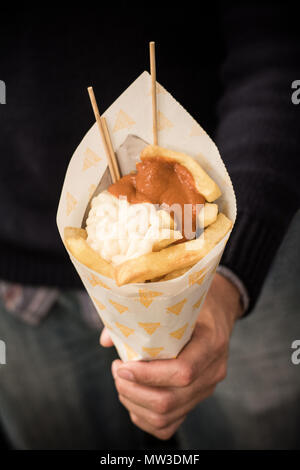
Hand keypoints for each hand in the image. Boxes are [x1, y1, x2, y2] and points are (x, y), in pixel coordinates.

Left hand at [100, 273, 242, 439]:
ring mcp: (206, 389)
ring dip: (134, 403)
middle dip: (133, 390)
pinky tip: (132, 397)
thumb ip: (140, 315)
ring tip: (121, 381)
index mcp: (211, 343)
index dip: (147, 375)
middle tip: (117, 371)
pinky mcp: (196, 400)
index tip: (122, 365)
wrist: (219, 311)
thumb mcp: (176, 298)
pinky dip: (143, 417)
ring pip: (166, 417)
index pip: (182, 372)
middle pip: (169, 401)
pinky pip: (169, 425)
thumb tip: (106, 340)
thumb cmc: (193, 302)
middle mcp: (213, 371)